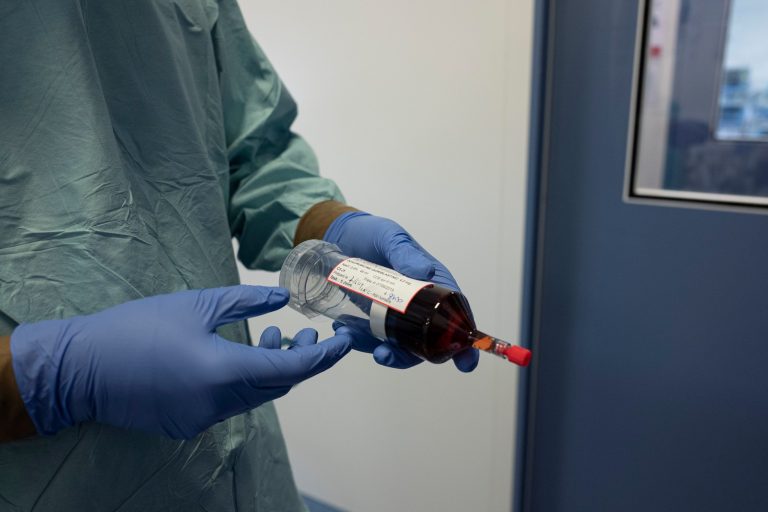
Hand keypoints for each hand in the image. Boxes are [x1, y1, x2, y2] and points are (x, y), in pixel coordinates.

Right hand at [10, 286, 351, 438]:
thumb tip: (284, 298)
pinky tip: (241, 357)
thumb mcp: (197, 304)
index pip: (291, 370)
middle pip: (278, 386)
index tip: (343, 341)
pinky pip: (232, 404)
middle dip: (300, 361)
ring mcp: (202, 420)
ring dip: (272, 370)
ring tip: (275, 337)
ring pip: (256, 397)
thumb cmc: (138, 327)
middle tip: (306, 333)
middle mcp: (218, 404)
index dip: (322, 356)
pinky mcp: (187, 424)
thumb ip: (247, 302)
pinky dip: (246, 382)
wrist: (80, 367)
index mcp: (223, 372)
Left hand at [324, 211, 478, 371]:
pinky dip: (357, 341)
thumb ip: (405, 253)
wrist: (341, 234)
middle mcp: (416, 304)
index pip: (455, 315)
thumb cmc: (373, 233)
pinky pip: (369, 337)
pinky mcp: (371, 317)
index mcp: (431, 285)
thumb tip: (424, 273)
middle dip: (408, 356)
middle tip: (385, 355)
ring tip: (353, 340)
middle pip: (424, 340)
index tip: (465, 362)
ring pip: (397, 345)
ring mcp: (393, 313)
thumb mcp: (390, 237)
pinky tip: (342, 332)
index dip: (462, 341)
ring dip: (380, 352)